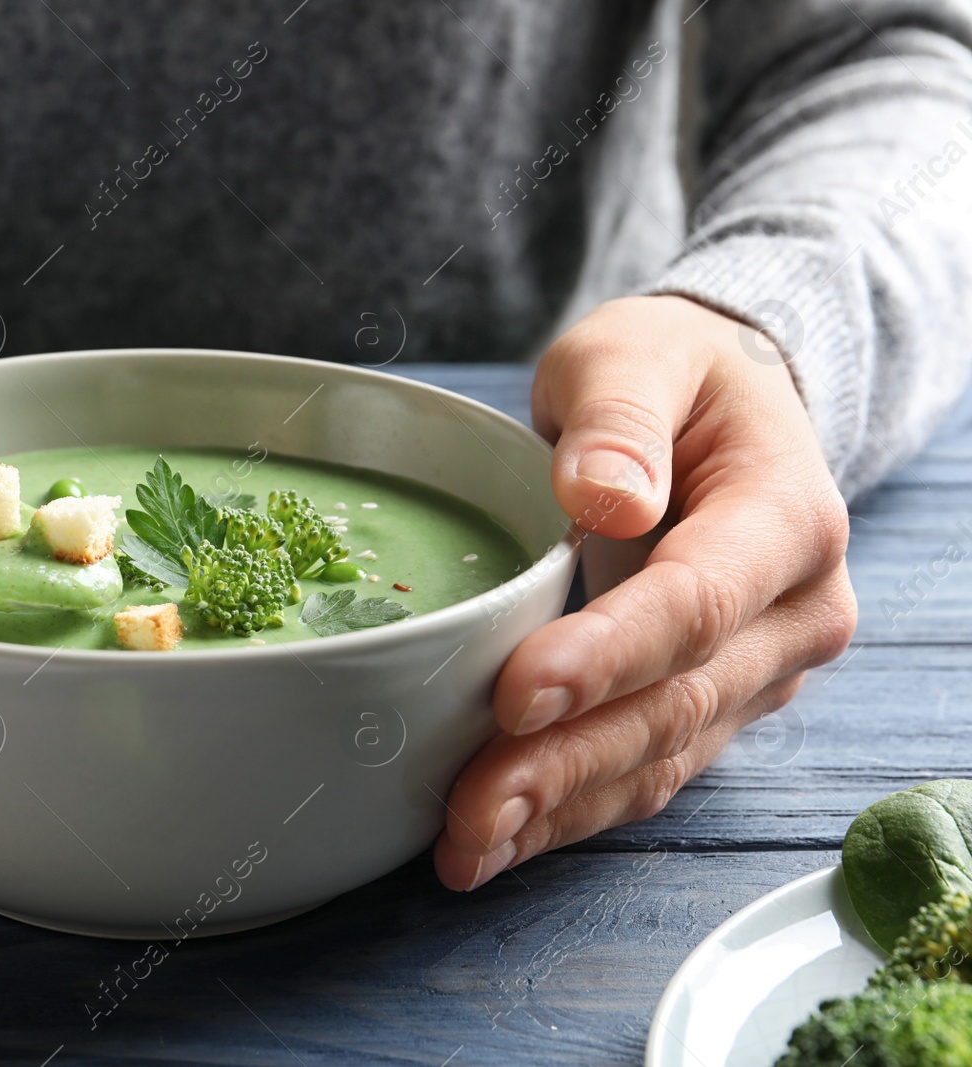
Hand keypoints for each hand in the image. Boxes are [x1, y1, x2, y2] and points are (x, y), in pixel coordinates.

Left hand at [433, 294, 858, 889]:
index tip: (518, 693)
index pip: (697, 602)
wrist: (717, 410)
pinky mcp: (712, 704)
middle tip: (470, 807)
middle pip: (676, 703)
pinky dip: (571, 810)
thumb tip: (607, 497)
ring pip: (661, 757)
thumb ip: (618, 419)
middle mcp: (791, 613)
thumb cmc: (670, 374)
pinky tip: (498, 842)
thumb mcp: (635, 353)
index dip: (608, 655)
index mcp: (785, 517)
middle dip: (566, 762)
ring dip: (561, 808)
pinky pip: (646, 770)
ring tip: (467, 846)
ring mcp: (757, 671)